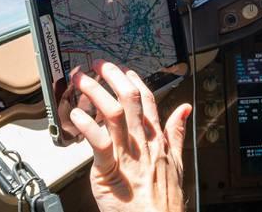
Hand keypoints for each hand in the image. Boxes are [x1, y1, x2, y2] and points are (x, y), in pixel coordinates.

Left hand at [70, 60, 191, 211]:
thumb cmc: (163, 201)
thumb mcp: (178, 162)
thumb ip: (177, 133)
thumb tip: (184, 110)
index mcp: (157, 139)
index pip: (148, 100)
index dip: (135, 81)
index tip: (125, 71)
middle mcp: (142, 141)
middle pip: (130, 98)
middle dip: (114, 77)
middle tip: (100, 64)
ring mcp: (127, 154)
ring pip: (113, 112)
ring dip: (96, 92)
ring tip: (83, 80)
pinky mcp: (110, 170)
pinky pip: (99, 142)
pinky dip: (87, 125)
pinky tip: (76, 115)